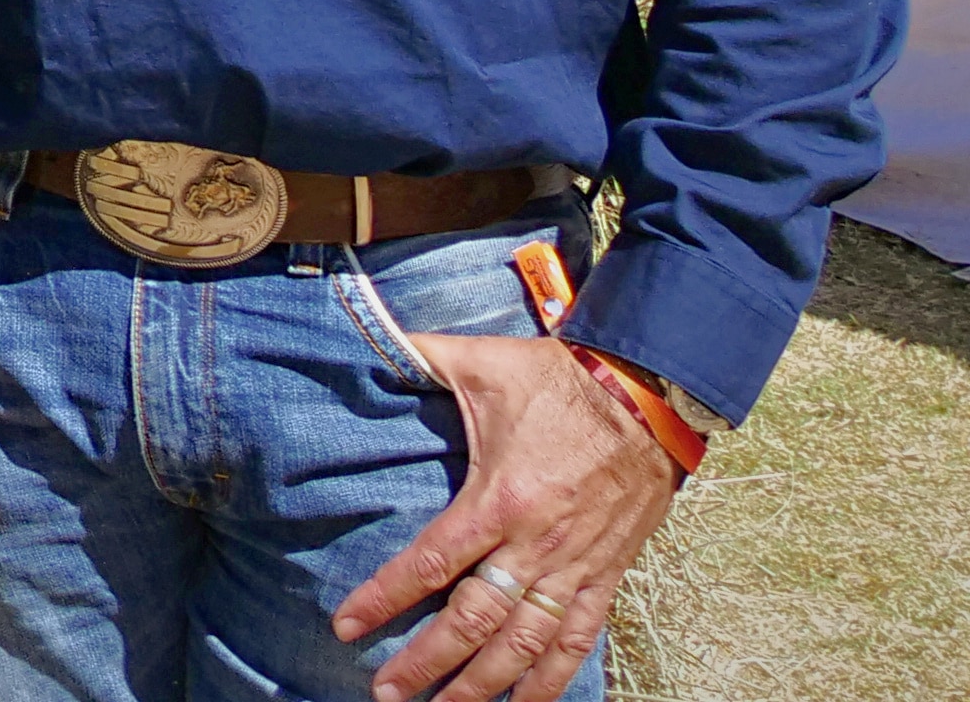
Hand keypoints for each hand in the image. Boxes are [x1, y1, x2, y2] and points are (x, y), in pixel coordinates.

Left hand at [335, 333, 680, 701]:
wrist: (649, 396)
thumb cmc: (558, 379)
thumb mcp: (481, 359)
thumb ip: (418, 354)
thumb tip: (364, 332)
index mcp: (500, 498)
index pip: (432, 563)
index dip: (386, 598)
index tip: (348, 627)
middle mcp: (537, 544)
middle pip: (475, 621)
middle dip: (428, 661)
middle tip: (387, 692)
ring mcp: (574, 566)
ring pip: (525, 644)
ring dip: (484, 684)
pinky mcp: (606, 576)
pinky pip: (577, 640)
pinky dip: (553, 680)